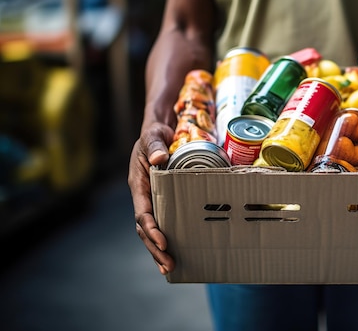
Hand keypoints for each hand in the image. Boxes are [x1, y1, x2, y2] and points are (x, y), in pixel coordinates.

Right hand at [128, 122, 175, 274]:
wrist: (159, 131)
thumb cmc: (154, 134)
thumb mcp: (152, 136)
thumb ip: (155, 145)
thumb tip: (159, 158)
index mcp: (138, 184)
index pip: (143, 212)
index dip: (152, 228)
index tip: (163, 242)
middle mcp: (143, 195)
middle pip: (145, 228)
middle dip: (155, 248)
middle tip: (169, 265)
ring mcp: (151, 199)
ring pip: (152, 230)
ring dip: (159, 250)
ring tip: (171, 268)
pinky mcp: (162, 200)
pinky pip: (163, 222)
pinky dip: (166, 239)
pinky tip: (177, 253)